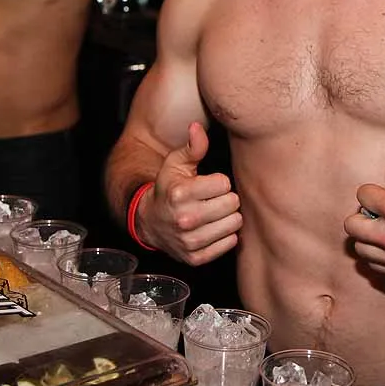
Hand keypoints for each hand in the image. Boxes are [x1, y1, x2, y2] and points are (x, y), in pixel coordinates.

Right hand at [137, 122, 241, 265]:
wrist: (150, 221)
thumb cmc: (168, 189)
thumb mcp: (175, 164)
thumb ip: (192, 146)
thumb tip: (197, 127)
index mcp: (180, 194)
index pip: (224, 184)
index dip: (219, 182)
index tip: (209, 184)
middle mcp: (184, 219)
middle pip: (232, 204)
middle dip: (226, 199)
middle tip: (213, 199)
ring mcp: (190, 241)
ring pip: (234, 224)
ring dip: (228, 217)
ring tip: (213, 213)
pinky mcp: (196, 258)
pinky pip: (229, 244)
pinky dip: (225, 236)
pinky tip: (212, 228)